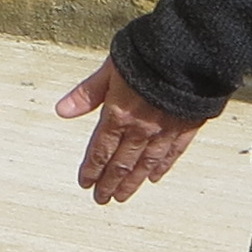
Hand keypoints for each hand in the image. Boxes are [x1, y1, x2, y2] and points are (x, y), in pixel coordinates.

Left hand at [59, 58, 207, 205]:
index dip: (91, 169)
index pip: (101, 150)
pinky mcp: (186, 128)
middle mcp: (141, 129)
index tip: (85, 183)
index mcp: (119, 114)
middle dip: (109, 183)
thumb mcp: (109, 69)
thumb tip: (62, 110)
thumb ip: (87, 93)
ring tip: (122, 197)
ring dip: (132, 183)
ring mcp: (165, 131)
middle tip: (102, 199)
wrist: (189, 52)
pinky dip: (161, 167)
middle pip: (121, 163)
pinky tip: (154, 178)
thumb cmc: (147, 55)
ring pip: (145, 164)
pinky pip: (171, 154)